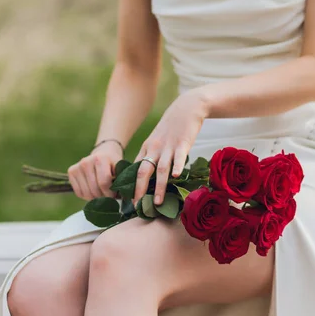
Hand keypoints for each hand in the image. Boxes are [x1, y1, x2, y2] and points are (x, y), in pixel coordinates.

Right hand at [68, 141, 123, 200]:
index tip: (115, 195)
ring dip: (95, 198)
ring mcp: (77, 167)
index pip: (104, 183)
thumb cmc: (114, 164)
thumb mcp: (121, 170)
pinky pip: (79, 193)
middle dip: (103, 197)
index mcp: (100, 159)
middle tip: (109, 196)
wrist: (103, 154)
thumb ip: (123, 181)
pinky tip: (93, 190)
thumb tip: (126, 197)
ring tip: (102, 194)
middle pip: (94, 190)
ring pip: (86, 194)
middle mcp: (86, 162)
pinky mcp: (71, 172)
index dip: (110, 194)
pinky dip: (87, 196)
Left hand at [134, 90, 208, 204]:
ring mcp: (169, 147)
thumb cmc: (171, 128)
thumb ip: (149, 156)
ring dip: (159, 187)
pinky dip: (178, 166)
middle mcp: (155, 149)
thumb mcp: (156, 141)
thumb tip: (142, 175)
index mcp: (147, 149)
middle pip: (144, 171)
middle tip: (138, 206)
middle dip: (140, 190)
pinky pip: (179, 157)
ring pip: (161, 169)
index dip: (131, 186)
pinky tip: (177, 176)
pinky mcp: (183, 143)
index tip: (129, 201)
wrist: (185, 109)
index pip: (135, 170)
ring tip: (158, 202)